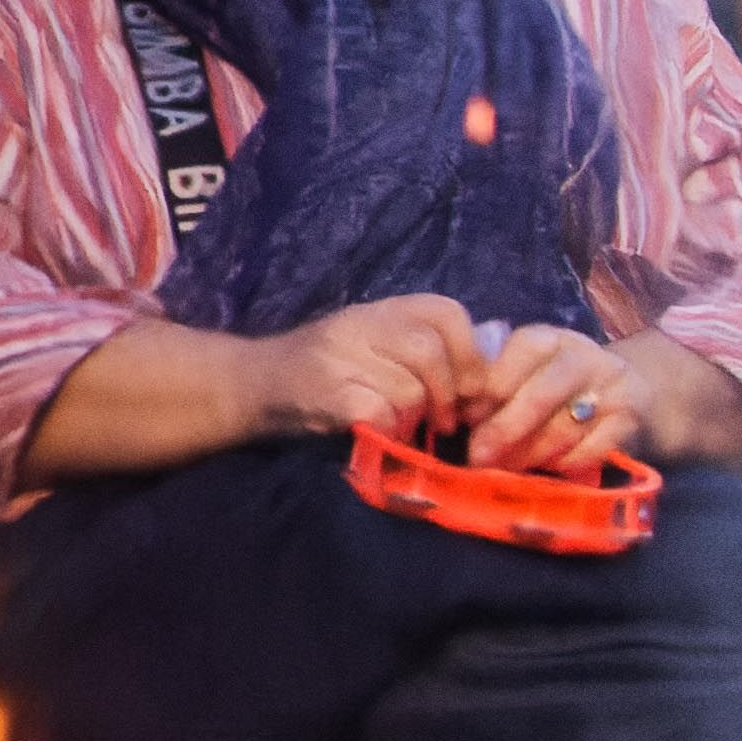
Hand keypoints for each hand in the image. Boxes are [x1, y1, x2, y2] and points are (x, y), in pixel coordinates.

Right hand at [245, 294, 483, 441]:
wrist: (250, 385)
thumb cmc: (323, 370)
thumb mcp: (372, 342)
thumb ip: (424, 345)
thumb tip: (492, 354)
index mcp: (379, 309)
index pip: (446, 313)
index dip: (470, 354)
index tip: (471, 389)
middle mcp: (359, 324)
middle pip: (430, 353)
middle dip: (447, 394)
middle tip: (446, 420)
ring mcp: (340, 357)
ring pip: (410, 390)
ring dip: (413, 417)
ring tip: (400, 424)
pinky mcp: (329, 393)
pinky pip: (384, 415)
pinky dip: (388, 431)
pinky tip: (375, 430)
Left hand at [456, 322, 639, 473]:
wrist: (627, 396)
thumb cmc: (551, 387)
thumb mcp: (521, 375)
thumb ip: (489, 381)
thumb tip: (452, 405)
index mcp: (548, 339)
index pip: (519, 353)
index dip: (491, 387)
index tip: (467, 417)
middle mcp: (585, 355)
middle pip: (542, 393)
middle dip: (506, 429)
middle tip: (479, 457)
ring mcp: (615, 384)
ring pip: (567, 424)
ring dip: (531, 452)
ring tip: (507, 466)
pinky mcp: (633, 416)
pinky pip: (595, 446)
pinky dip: (566, 461)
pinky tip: (548, 466)